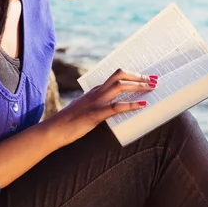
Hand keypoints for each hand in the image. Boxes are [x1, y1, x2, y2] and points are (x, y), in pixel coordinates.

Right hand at [44, 68, 158, 147]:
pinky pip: (115, 107)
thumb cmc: (69, 122)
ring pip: (120, 87)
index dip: (134, 75)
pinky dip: (131, 105)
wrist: (53, 131)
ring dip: (138, 86)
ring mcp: (95, 102)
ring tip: (152, 88)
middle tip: (154, 80)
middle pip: (120, 76)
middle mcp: (96, 93)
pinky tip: (142, 105)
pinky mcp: (94, 115)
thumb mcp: (85, 109)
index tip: (147, 77)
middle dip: (139, 77)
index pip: (116, 76)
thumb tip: (113, 107)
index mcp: (95, 91)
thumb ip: (98, 105)